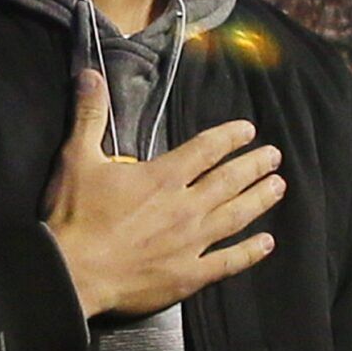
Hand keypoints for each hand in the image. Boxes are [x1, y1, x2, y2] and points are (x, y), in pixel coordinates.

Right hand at [42, 69, 281, 317]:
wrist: (72, 274)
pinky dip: (250, 252)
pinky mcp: (189, 275)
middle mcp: (185, 206)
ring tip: (279, 187)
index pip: (206, 149)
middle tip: (274, 156)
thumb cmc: (74, 217)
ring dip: (260, 199)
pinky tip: (267, 243)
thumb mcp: (77, 158)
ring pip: (236, 216)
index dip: (230, 137)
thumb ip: (90, 116)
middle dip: (254, 165)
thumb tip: (90, 75)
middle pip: (230, 180)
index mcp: (162, 177)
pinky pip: (228, 262)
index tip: (248, 130)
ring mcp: (191, 242)